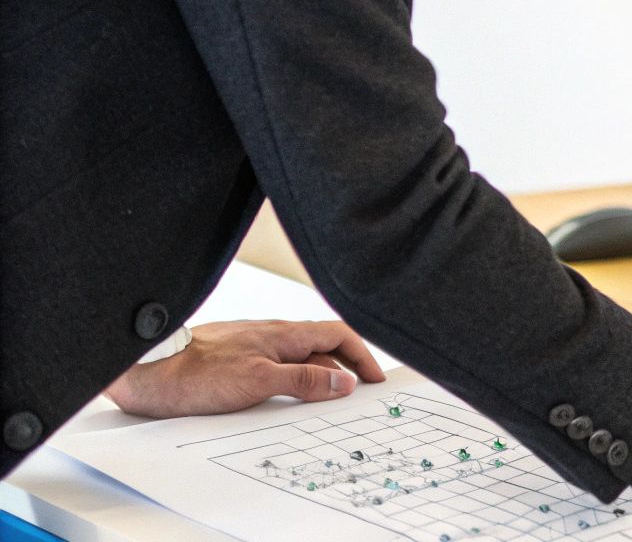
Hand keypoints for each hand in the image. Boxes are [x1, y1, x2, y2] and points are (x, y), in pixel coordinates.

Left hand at [104, 320, 386, 417]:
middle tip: (356, 397)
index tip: (375, 378)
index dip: (361, 355)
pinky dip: (290, 385)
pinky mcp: (235, 361)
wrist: (147, 370)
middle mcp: (272, 336)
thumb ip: (305, 380)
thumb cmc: (197, 372)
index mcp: (284, 334)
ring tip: (323, 407)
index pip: (338, 335)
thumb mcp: (260, 381)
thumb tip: (343, 381)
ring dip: (315, 380)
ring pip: (297, 361)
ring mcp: (253, 347)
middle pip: (320, 350)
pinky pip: (275, 370)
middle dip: (343, 370)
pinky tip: (283, 405)